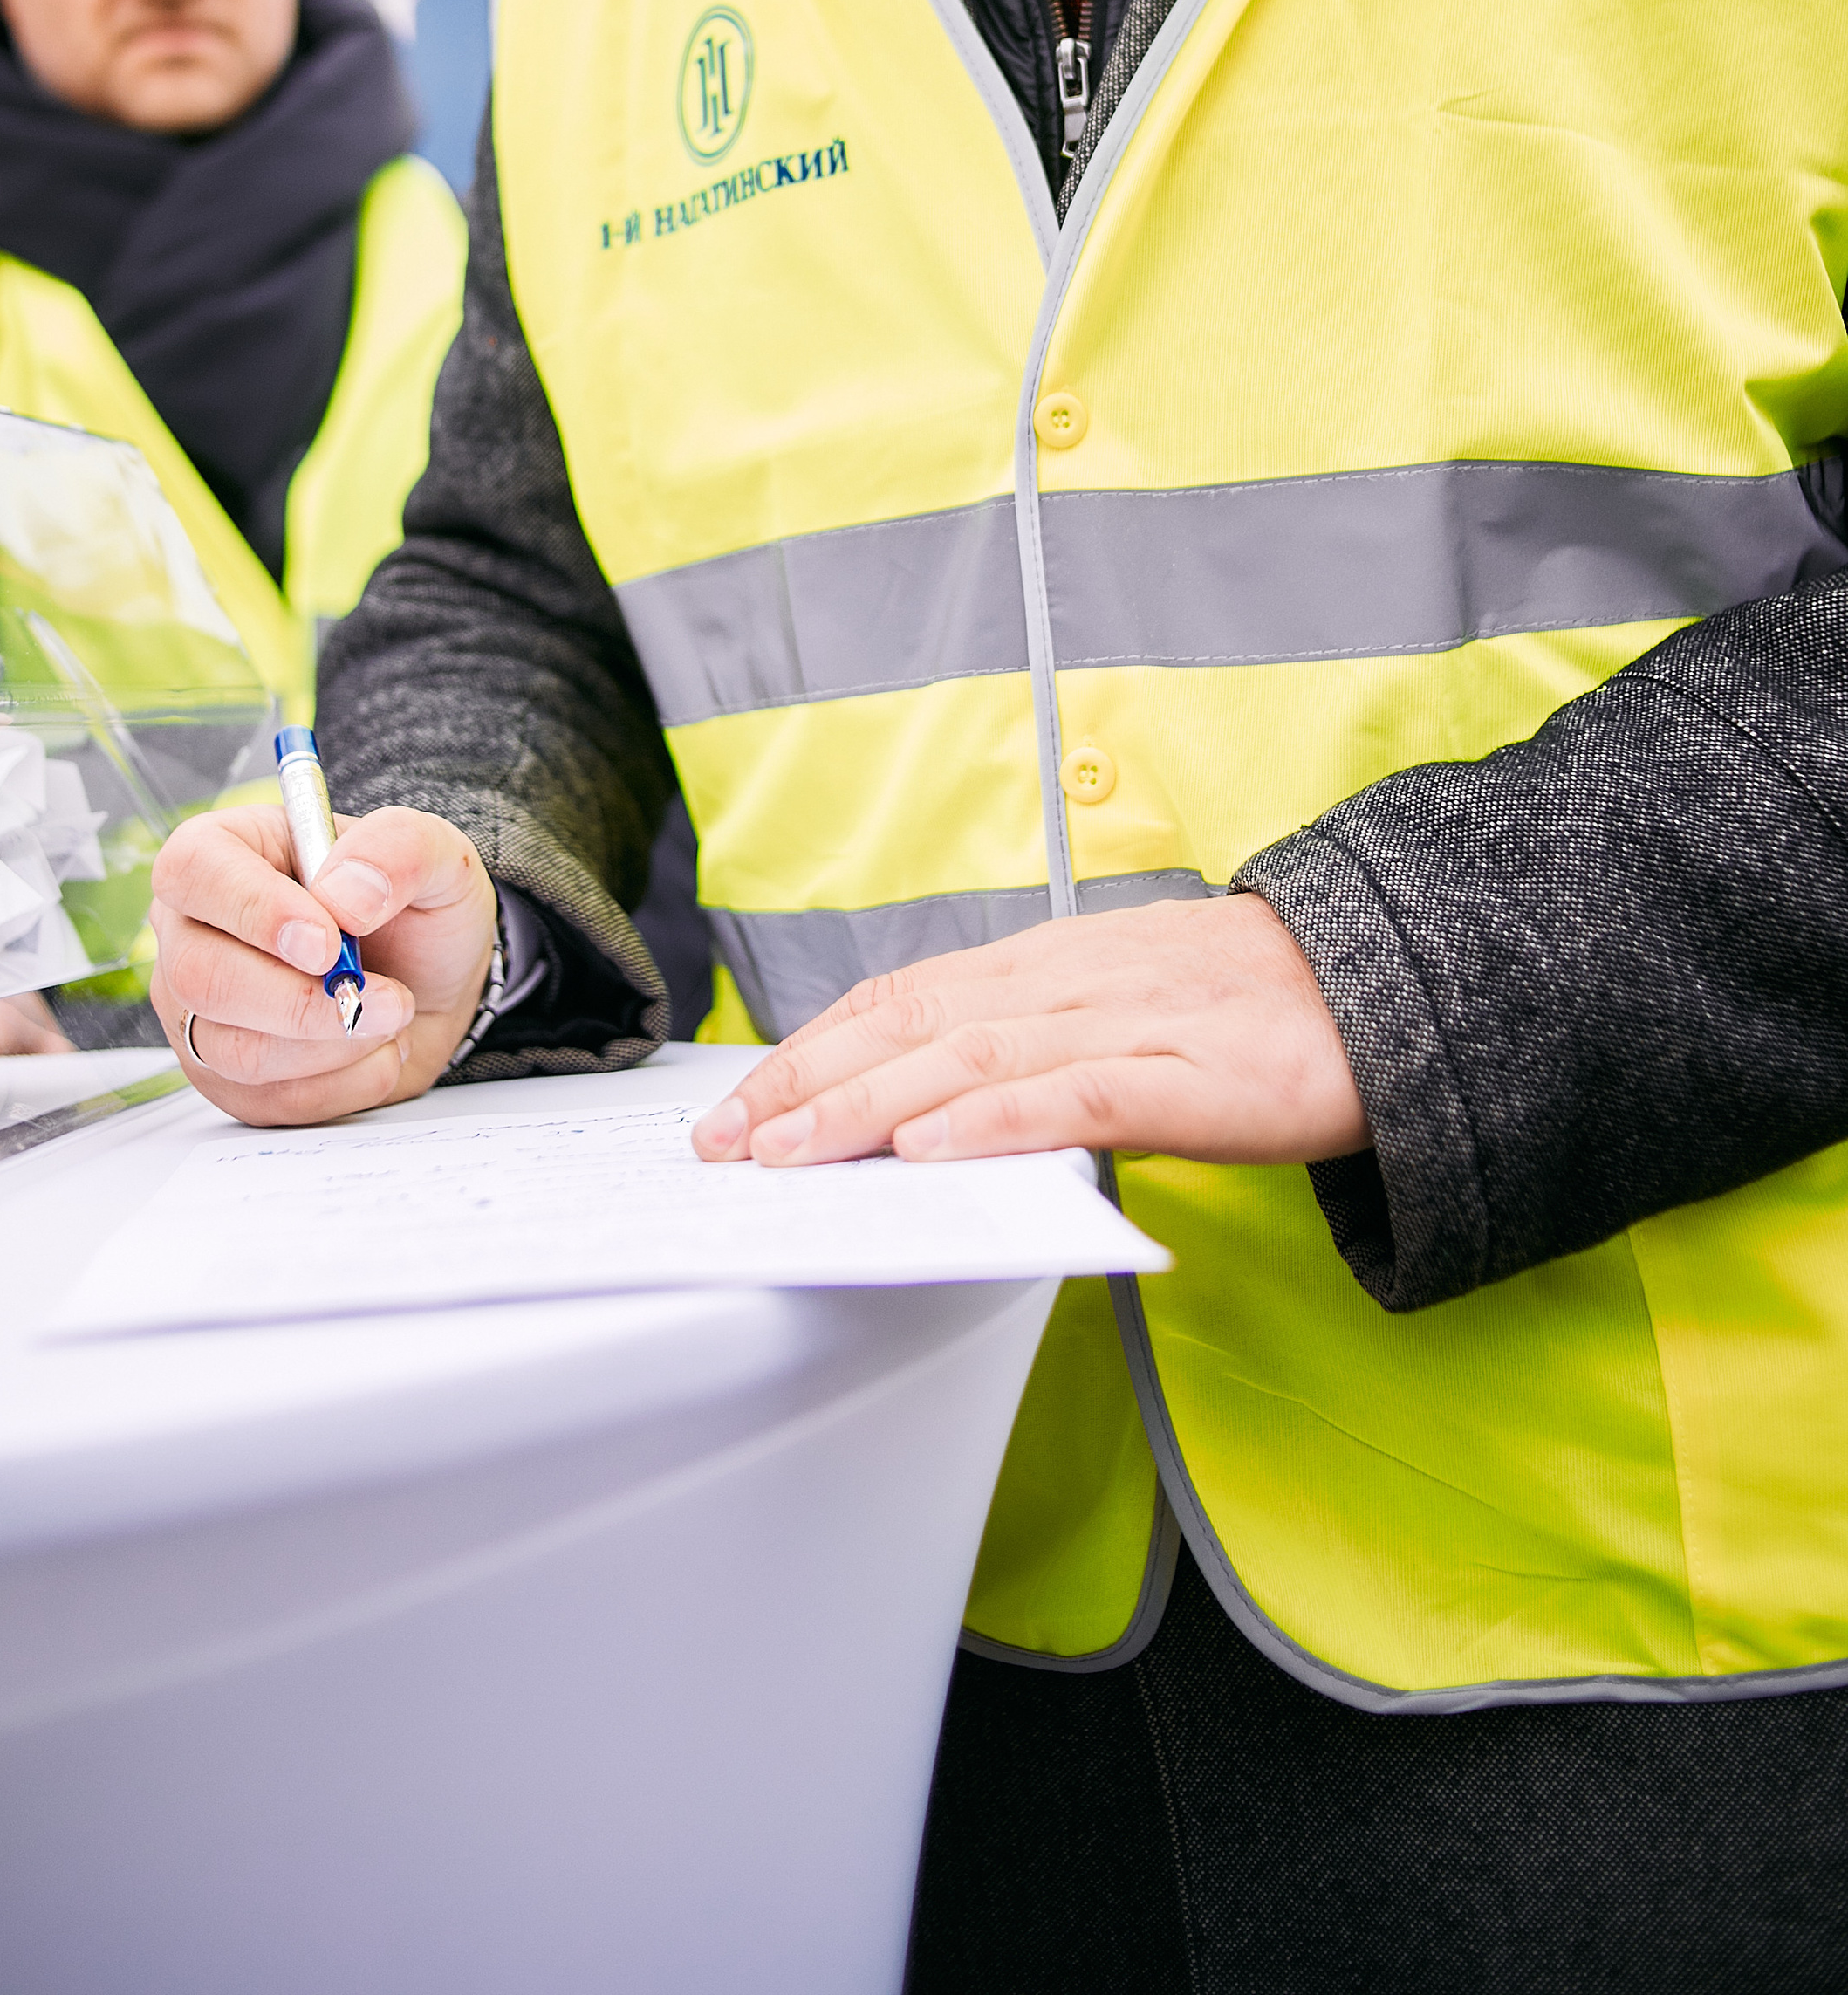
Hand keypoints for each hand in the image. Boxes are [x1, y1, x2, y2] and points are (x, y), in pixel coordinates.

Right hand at [151, 802, 495, 1127]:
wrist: (432, 983)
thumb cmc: (414, 907)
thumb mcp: (435, 855)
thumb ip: (398, 850)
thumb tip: (345, 896)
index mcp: (227, 850)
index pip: (195, 870)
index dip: (254, 909)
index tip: (328, 942)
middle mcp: (193, 929)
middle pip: (200, 975)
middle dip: (303, 1000)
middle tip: (387, 997)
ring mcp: (198, 1010)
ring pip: (234, 1050)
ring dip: (334, 1045)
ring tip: (392, 1017)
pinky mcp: (223, 1076)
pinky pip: (263, 1101)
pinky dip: (339, 1085)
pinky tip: (375, 1050)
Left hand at [690, 895, 1368, 1169]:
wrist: (1386, 984)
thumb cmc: (1248, 1008)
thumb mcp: (1120, 1008)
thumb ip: (1033, 1044)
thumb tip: (931, 1101)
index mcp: (1049, 963)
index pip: (902, 996)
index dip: (813, 1047)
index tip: (739, 1101)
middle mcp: (1071, 979)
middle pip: (912, 1023)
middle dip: (807, 1083)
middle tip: (727, 1144)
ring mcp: (1131, 1022)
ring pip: (973, 1056)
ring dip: (869, 1106)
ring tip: (791, 1149)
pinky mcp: (1192, 1073)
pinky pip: (1079, 1096)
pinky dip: (996, 1120)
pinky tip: (933, 1151)